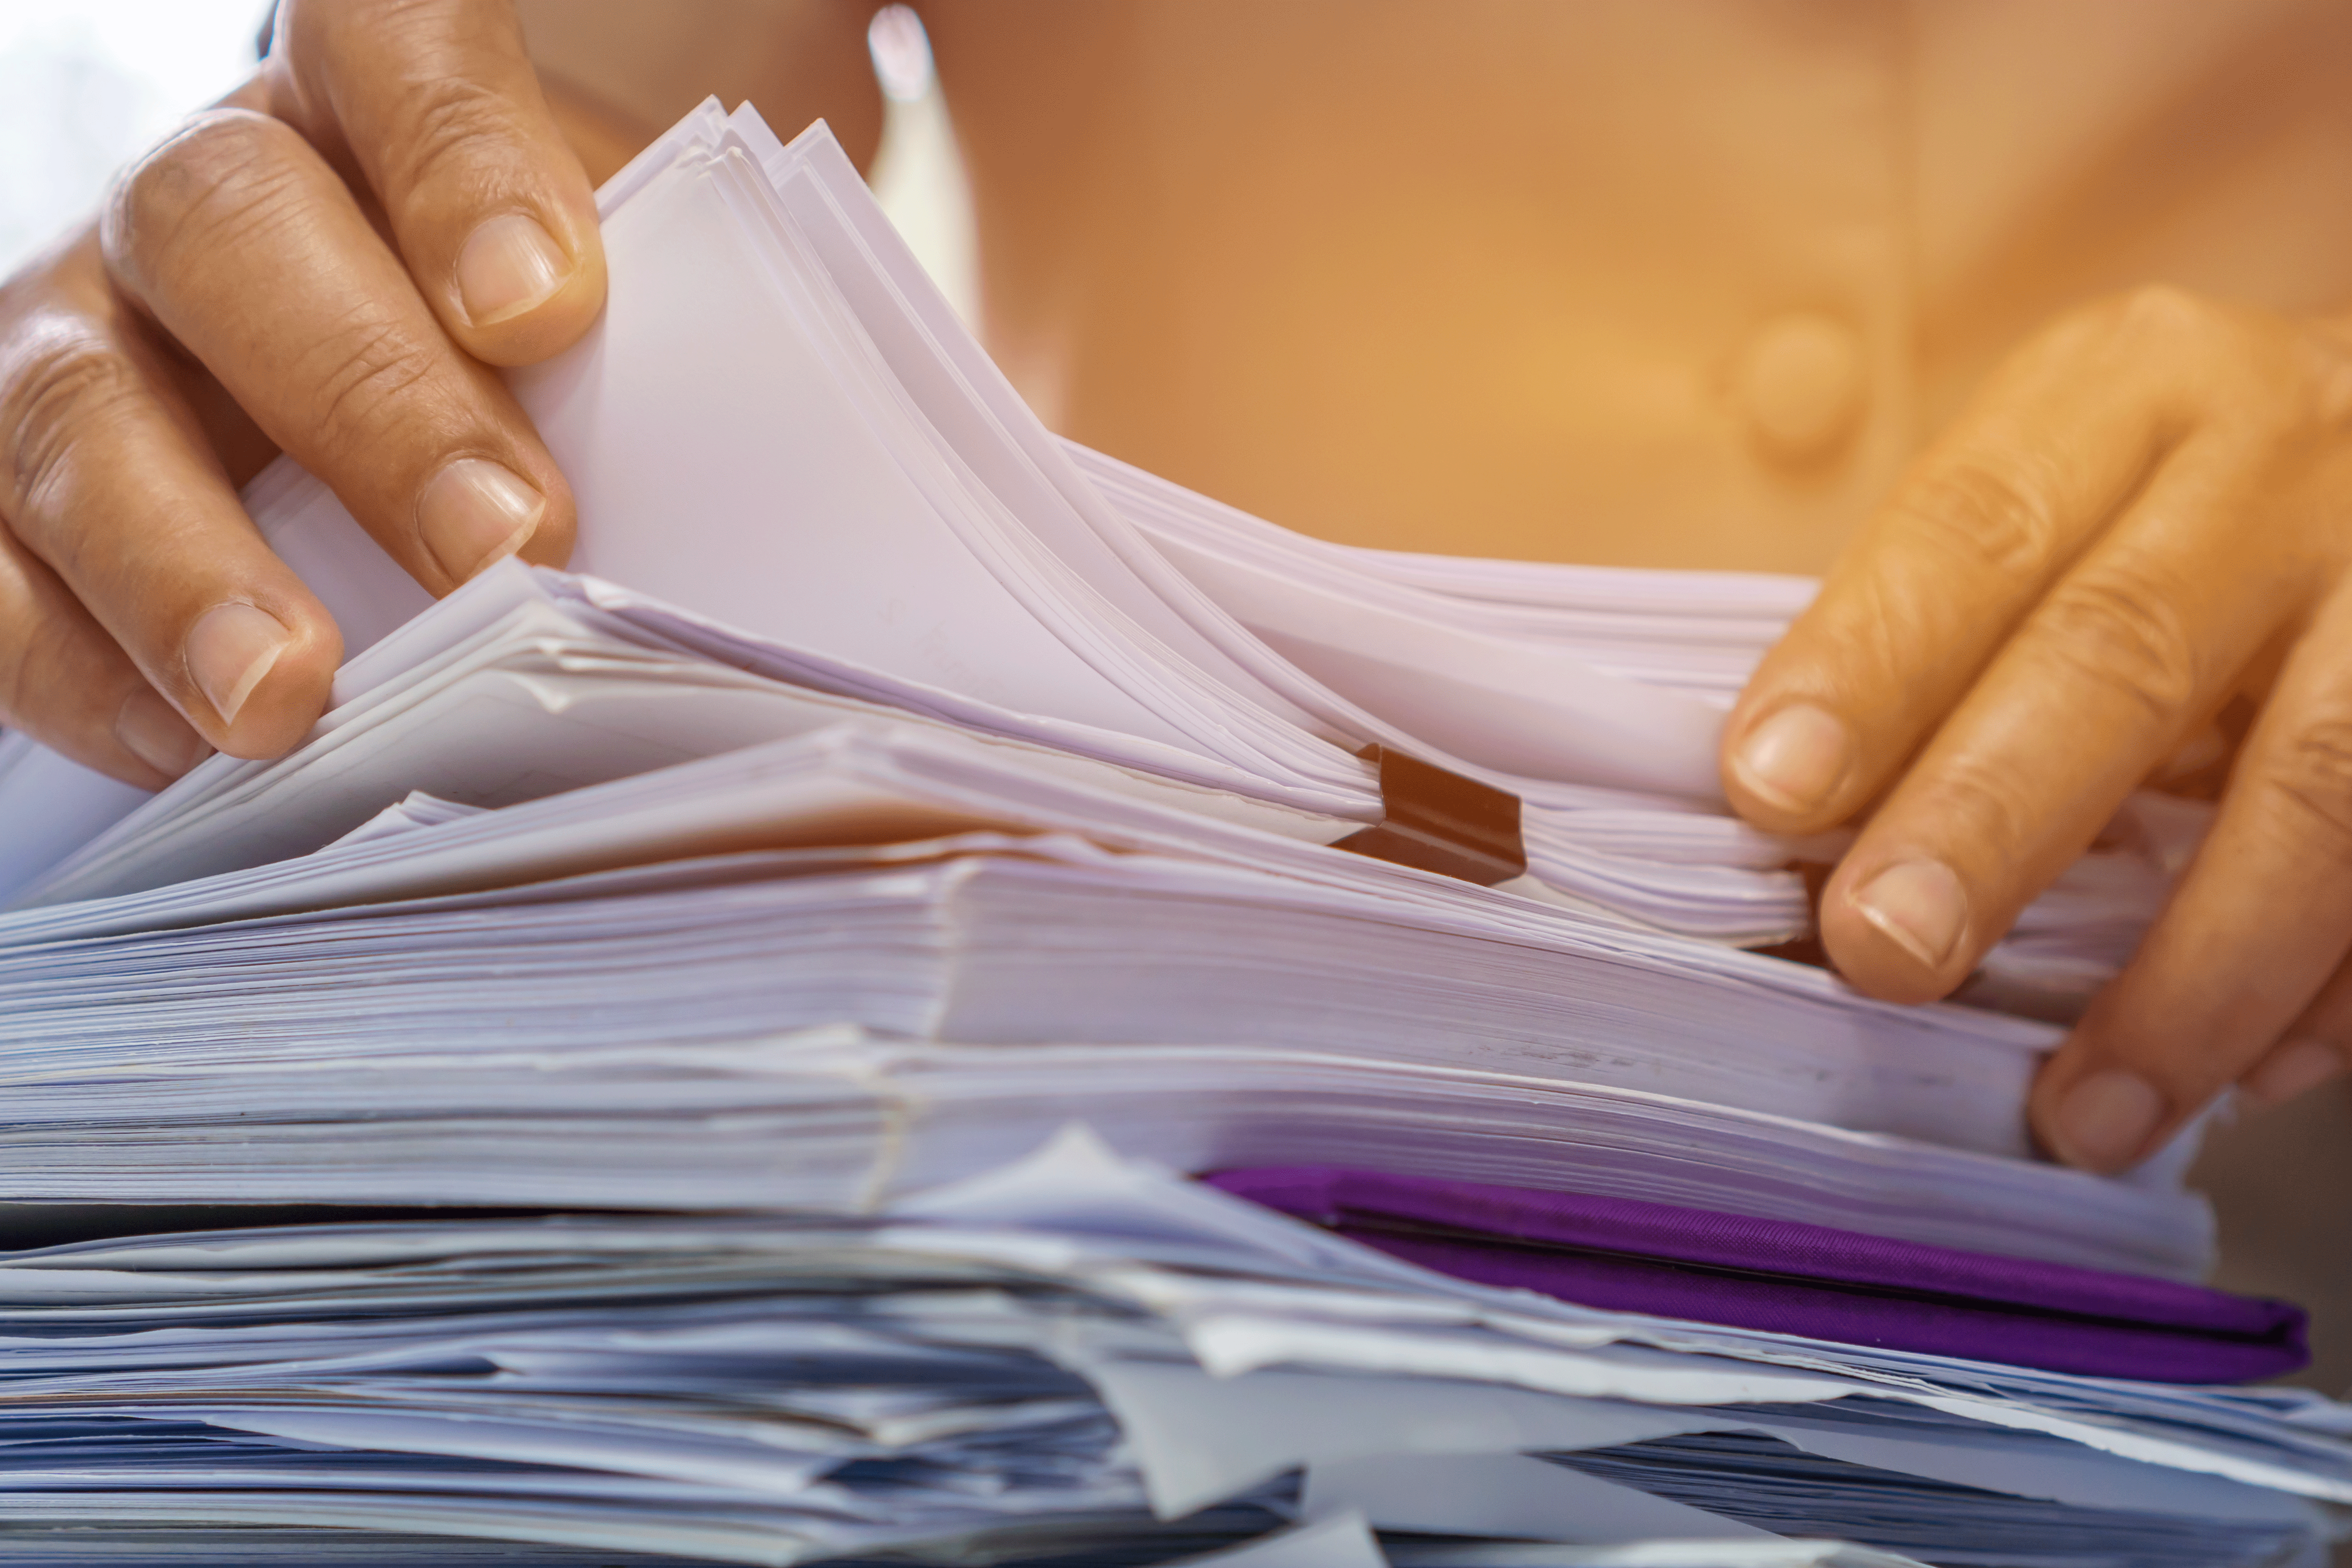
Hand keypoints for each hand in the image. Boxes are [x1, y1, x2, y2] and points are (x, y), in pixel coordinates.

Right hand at [0, 0, 599, 785]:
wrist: (422, 380)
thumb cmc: (538, 348)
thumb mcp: (615, 306)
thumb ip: (669, 350)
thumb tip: (770, 509)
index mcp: (362, 98)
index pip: (401, 42)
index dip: (463, 161)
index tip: (548, 305)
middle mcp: (199, 194)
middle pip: (228, 233)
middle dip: (366, 400)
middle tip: (498, 542)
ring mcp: (81, 330)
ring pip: (77, 411)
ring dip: (182, 563)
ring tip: (287, 689)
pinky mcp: (14, 481)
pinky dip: (75, 662)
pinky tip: (184, 740)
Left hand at [1721, 284, 2351, 1172]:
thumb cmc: (2190, 513)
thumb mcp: (2071, 508)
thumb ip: (1951, 644)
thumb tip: (1809, 837)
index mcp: (2127, 390)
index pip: (1969, 527)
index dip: (1867, 664)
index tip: (1770, 790)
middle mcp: (2287, 452)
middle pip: (2121, 648)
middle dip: (1994, 818)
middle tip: (1886, 953)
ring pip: (2315, 785)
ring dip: (2189, 974)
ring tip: (2082, 1110)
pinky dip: (2334, 996)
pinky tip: (2245, 1080)